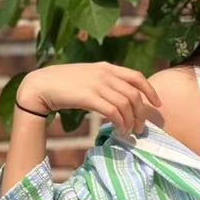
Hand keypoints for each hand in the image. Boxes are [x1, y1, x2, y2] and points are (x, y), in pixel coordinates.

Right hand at [16, 62, 161, 134]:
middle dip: (141, 113)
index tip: (157, 104)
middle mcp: (105, 74)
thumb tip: (122, 97)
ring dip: (131, 122)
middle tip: (140, 127)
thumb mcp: (89, 75)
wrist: (41, 85)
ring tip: (128, 132)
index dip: (150, 91)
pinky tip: (118, 130)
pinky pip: (113, 112)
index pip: (136, 77)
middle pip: (134, 95)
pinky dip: (119, 123)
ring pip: (126, 105)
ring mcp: (97, 85)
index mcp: (107, 67)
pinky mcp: (89, 97)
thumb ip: (106, 81)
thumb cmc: (64, 83)